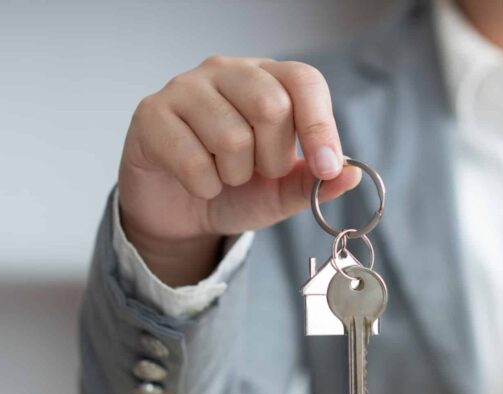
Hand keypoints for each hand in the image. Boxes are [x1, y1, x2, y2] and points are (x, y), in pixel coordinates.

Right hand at [118, 56, 362, 285]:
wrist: (181, 213)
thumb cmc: (236, 191)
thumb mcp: (284, 191)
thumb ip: (316, 182)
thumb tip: (352, 174)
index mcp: (268, 79)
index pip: (304, 80)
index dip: (320, 125)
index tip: (325, 167)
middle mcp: (227, 72)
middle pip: (271, 106)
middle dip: (273, 158)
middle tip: (258, 172)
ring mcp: (185, 87)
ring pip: (231, 136)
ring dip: (235, 175)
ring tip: (225, 176)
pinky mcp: (151, 114)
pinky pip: (193, 159)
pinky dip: (204, 186)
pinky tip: (197, 182)